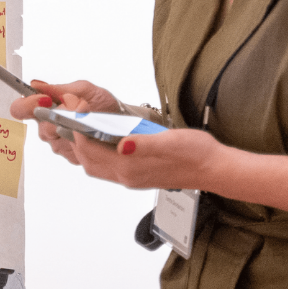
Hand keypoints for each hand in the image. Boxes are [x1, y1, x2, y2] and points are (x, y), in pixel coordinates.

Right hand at [9, 79, 121, 165]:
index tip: (45, 100)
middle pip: (41, 128)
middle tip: (76, 110)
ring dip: (72, 131)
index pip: (20, 109)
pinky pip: (71, 152)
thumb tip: (36, 84)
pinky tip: (92, 135)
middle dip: (58, 119)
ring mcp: (59, 144)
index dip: (26, 105)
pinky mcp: (72, 157)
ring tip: (89, 122)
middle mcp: (48, 127)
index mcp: (45, 107)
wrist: (125, 122)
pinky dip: (82, 143)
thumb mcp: (84, 89)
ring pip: (56, 141)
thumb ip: (60, 89)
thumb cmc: (103, 103)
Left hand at [71, 126, 224, 190]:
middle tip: (72, 117)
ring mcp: (132, 178)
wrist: (214, 169)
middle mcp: (127, 176)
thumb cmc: (196, 154)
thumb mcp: (170, 142)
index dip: (78, 130)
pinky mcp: (138, 175)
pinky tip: (103, 140)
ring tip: (81, 127)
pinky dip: (97, 154)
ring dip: (84, 149)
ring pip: (96, 166)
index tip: (76, 110)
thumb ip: (144, 144)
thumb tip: (123, 145)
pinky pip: (108, 167)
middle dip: (75, 140)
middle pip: (87, 160)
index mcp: (131, 167)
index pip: (90, 150)